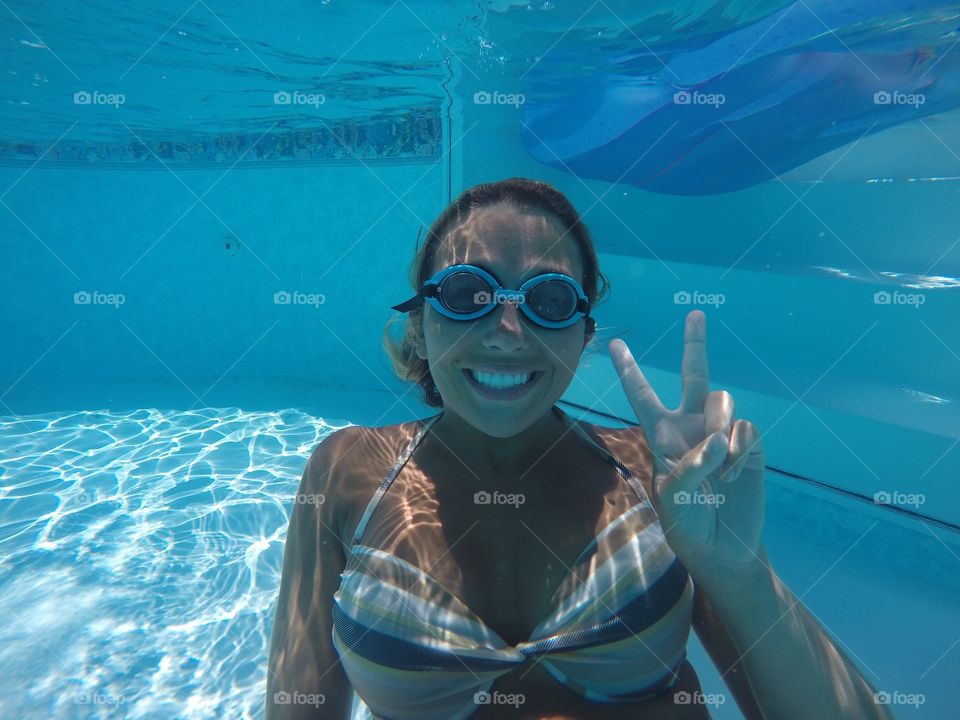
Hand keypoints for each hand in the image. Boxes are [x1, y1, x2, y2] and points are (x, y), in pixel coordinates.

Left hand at [608, 310, 766, 584]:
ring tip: (718, 466)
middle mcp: (692, 426)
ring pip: (721, 401)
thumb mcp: (672, 499)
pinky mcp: (748, 445)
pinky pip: (744, 428)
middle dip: (695, 344)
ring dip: (717, 428)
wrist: (723, 548)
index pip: (642, 396)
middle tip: (694, 314)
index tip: (615, 344)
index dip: (630, 370)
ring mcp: (721, 433)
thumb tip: (716, 440)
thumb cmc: (687, 524)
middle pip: (694, 375)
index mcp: (662, 435)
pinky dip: (738, 451)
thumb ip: (689, 466)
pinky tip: (734, 476)